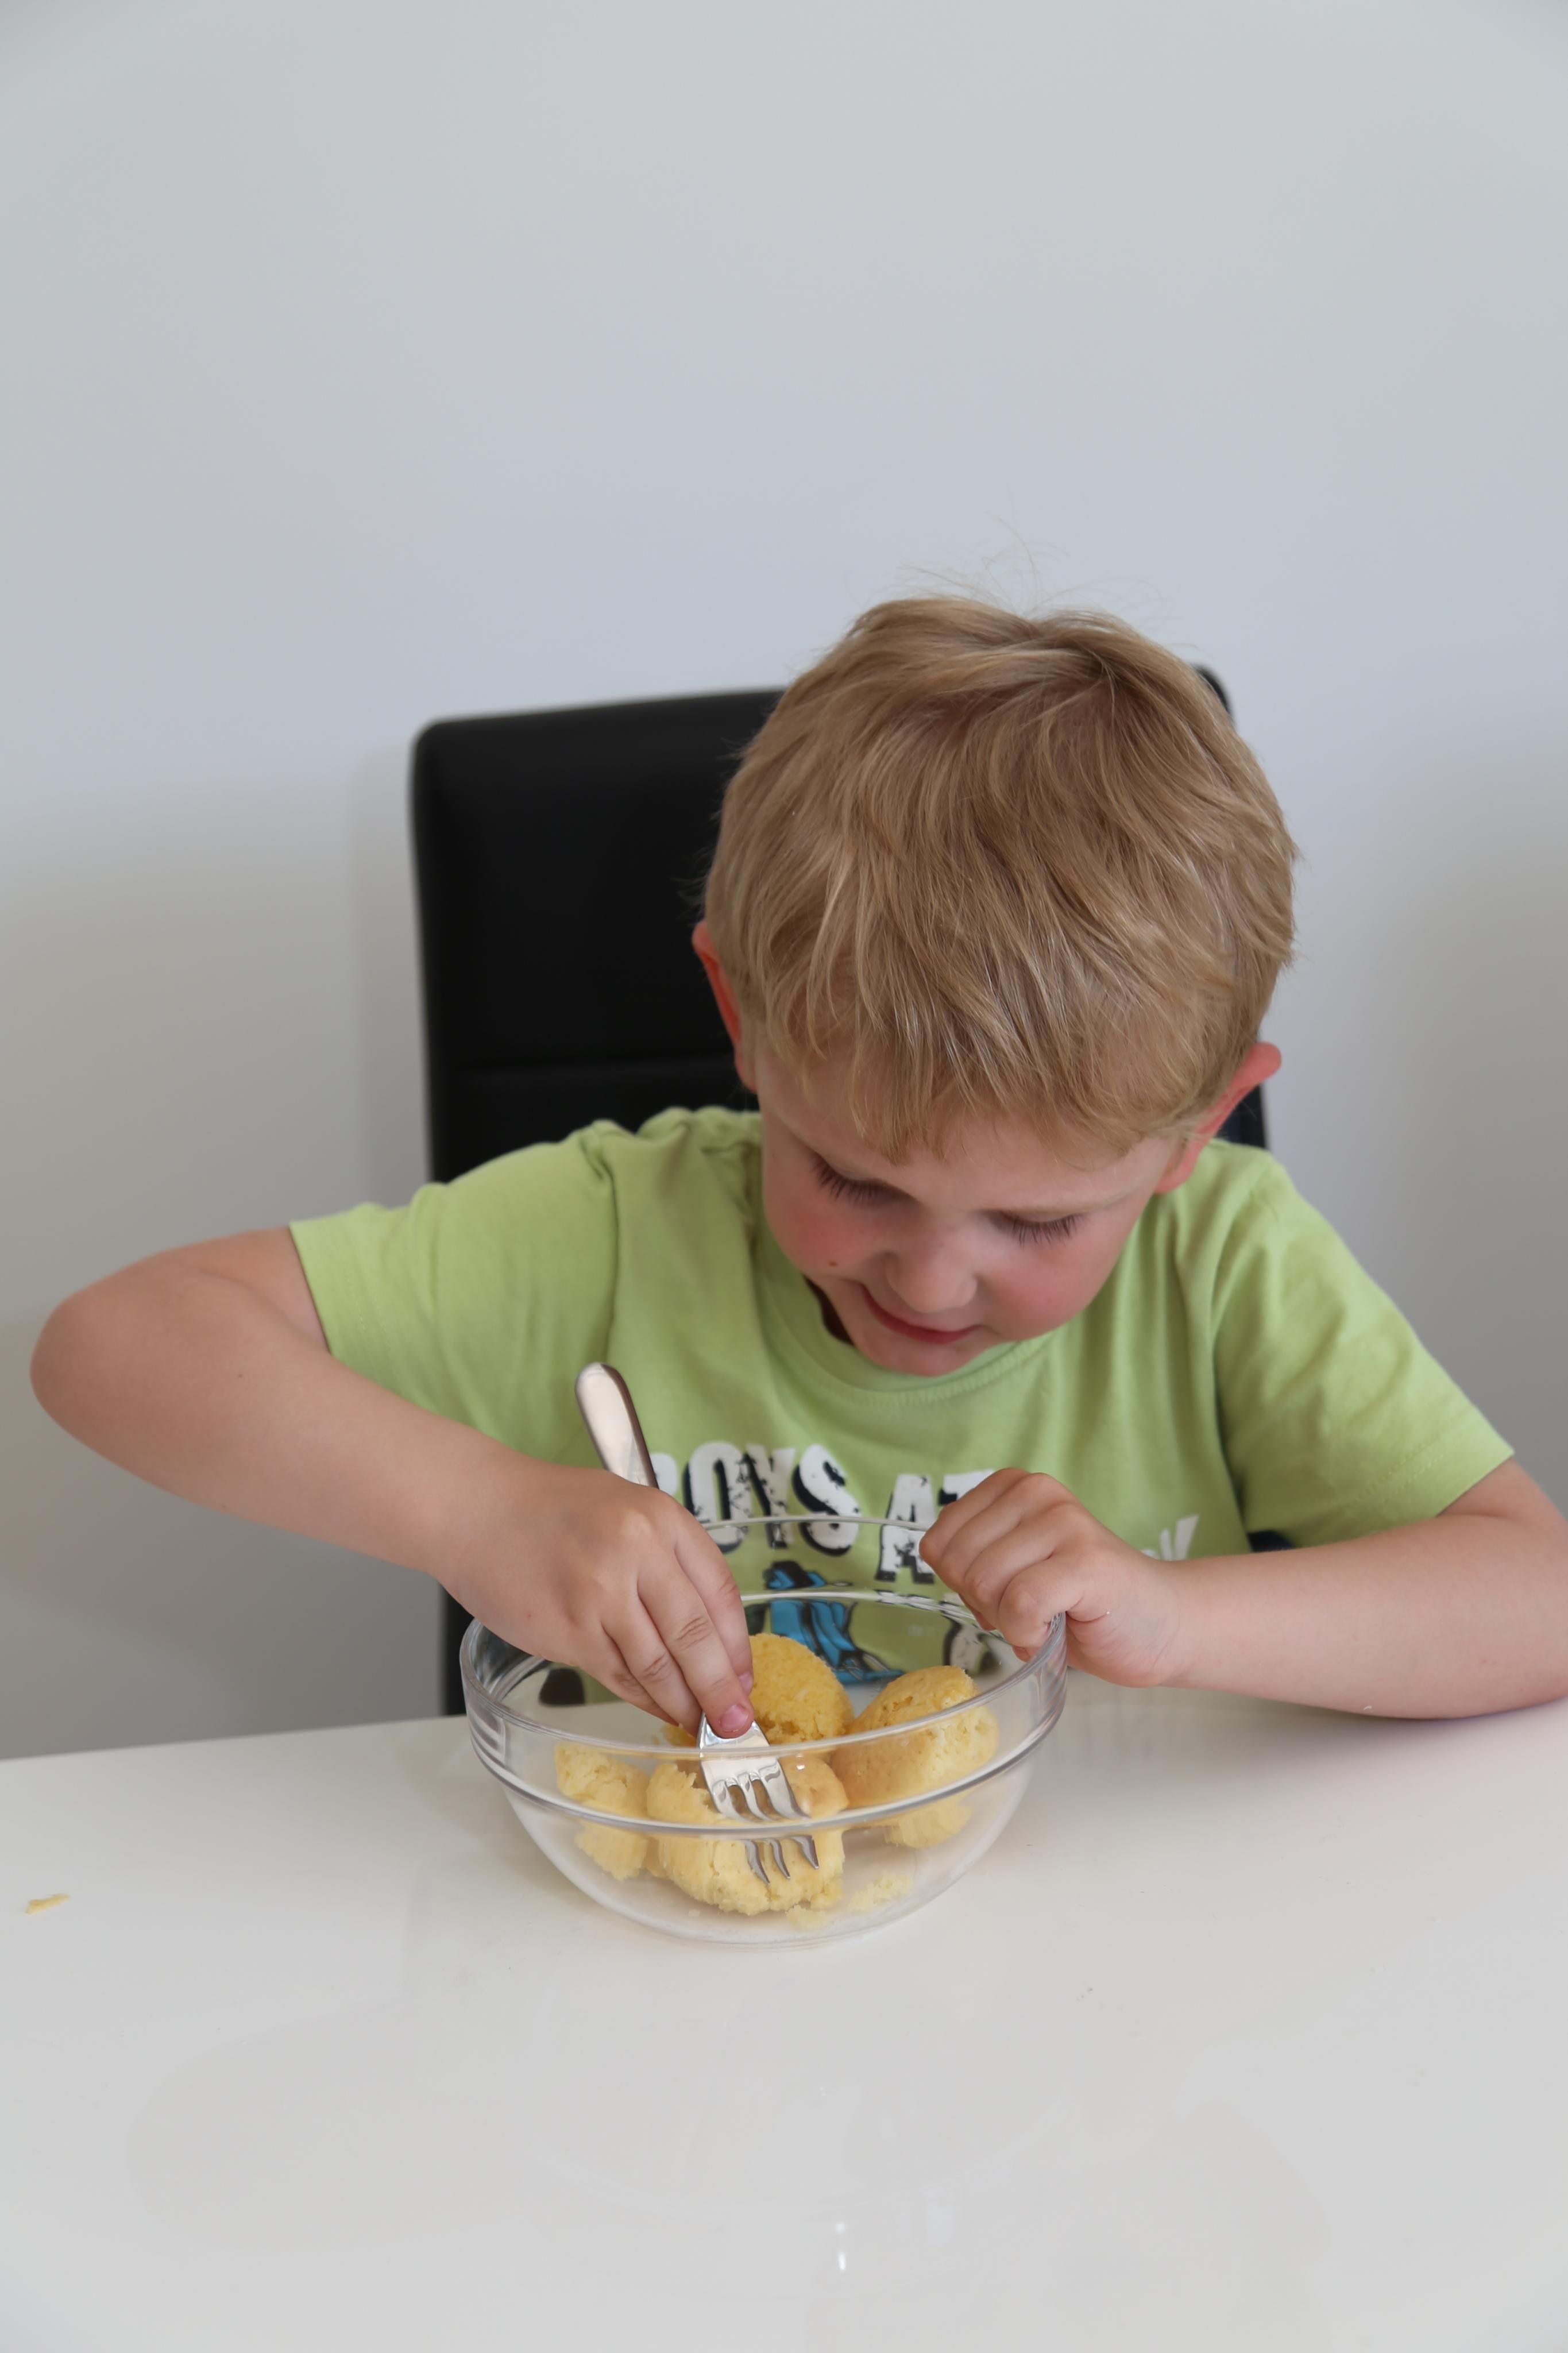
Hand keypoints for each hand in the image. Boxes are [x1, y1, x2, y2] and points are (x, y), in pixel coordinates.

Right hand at [445, 1456, 754, 1734]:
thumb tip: (711, 1634)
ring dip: (683, 1702)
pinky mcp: (568, 1630)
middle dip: (721, 1687)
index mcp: (661, 1518)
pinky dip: (643, 1699)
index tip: (746, 1677)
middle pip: (695, 1634)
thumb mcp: (626, 1510)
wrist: (476, 1510)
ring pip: (658, 1664)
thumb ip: (668, 1559)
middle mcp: (636, 1551)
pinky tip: (658, 1709)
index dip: (737, 1644)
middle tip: (736, 1722)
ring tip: (700, 1723)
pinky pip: (618, 1675)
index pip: (720, 1591)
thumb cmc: (551, 1510)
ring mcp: (600, 1593)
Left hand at [920, 1468, 1187, 1687]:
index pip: (938, 1543)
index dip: (961, 1584)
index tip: (1004, 1592)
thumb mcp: (1016, 1565)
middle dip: (984, 1605)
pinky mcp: (1087, 1562)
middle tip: (1027, 1611)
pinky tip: (1053, 1632)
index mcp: (1013, 1486)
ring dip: (1010, 1623)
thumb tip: (940, 1564)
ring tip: (1046, 1618)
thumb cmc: (1082, 1602)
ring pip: (986, 1585)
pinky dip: (1029, 1635)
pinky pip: (1021, 1605)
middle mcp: (1038, 1492)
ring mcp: (1065, 1523)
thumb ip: (976, 1556)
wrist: (1161, 1624)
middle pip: (959, 1566)